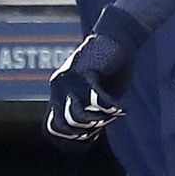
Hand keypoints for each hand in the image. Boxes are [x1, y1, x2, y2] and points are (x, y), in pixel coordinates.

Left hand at [45, 8, 144, 148]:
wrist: (118, 35)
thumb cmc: (109, 66)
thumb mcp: (96, 93)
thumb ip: (89, 110)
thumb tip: (88, 134)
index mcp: (58, 93)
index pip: (51, 128)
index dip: (69, 139)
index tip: (91, 138)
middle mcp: (59, 87)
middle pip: (62, 126)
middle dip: (85, 131)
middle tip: (103, 124)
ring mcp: (70, 79)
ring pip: (78, 116)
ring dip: (100, 120)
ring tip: (113, 114)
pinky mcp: (86, 72)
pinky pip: (97, 102)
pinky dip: (112, 109)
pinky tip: (122, 109)